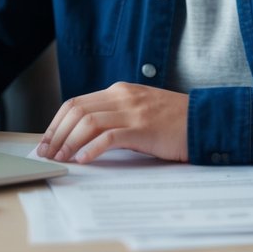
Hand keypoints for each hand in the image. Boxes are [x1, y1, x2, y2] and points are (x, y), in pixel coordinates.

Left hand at [36, 81, 188, 163]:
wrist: (206, 120)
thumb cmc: (173, 121)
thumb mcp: (139, 110)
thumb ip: (116, 115)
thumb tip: (83, 137)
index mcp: (119, 91)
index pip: (76, 103)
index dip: (56, 123)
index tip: (46, 141)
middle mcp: (122, 96)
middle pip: (76, 111)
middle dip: (56, 133)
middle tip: (47, 153)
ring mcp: (133, 111)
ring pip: (88, 122)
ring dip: (69, 142)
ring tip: (61, 159)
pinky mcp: (143, 128)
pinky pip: (110, 137)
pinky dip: (92, 149)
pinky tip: (84, 160)